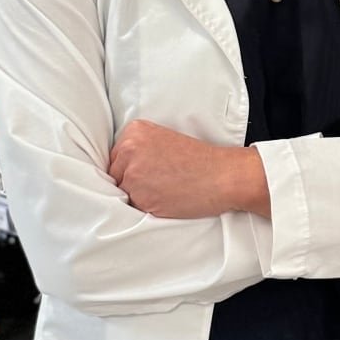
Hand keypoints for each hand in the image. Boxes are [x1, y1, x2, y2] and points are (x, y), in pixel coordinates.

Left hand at [109, 121, 267, 218]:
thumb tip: (118, 169)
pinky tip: (167, 200)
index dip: (132, 169)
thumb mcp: (165, 141)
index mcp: (135, 131)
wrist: (224, 176)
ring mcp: (132, 174)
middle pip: (115, 174)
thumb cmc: (201, 161)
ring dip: (138, 197)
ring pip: (122, 192)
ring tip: (165, 192)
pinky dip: (147, 208)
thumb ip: (139, 150)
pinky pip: (133, 208)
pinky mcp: (140, 197)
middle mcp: (129, 149)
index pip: (116, 157)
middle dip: (131, 183)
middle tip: (160, 183)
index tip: (152, 172)